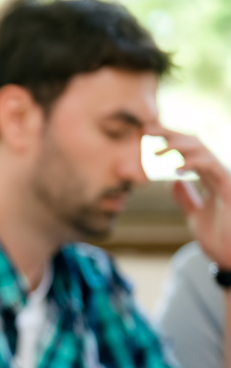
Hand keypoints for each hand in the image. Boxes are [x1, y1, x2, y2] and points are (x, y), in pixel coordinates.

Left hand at [148, 125, 230, 267]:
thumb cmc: (220, 239)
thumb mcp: (194, 215)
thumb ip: (186, 197)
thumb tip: (173, 181)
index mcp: (208, 178)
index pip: (187, 152)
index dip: (168, 140)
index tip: (145, 134)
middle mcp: (217, 174)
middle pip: (194, 143)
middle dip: (170, 133)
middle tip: (146, 128)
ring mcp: (225, 179)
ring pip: (203, 150)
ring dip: (179, 145)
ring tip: (158, 148)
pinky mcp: (230, 187)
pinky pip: (213, 167)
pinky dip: (195, 162)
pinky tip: (178, 166)